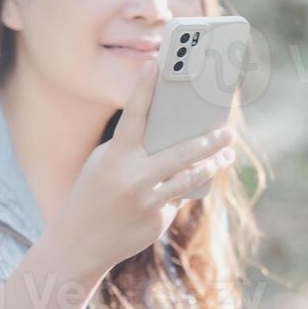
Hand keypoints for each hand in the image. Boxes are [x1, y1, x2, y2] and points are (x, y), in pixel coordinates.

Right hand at [47, 59, 236, 283]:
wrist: (78, 243)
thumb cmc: (95, 194)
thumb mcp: (105, 165)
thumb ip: (134, 149)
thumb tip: (176, 135)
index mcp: (115, 156)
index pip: (133, 115)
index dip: (144, 89)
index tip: (156, 65)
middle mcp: (132, 175)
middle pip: (181, 151)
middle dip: (209, 140)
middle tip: (228, 131)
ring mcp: (146, 199)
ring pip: (191, 176)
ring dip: (213, 164)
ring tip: (227, 154)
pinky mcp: (155, 219)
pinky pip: (180, 197)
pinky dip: (188, 188)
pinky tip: (200, 181)